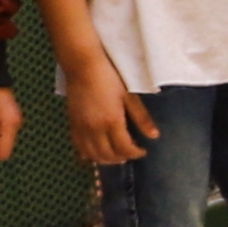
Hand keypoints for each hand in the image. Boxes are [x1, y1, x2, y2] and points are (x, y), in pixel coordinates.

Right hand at [61, 51, 153, 167]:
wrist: (83, 66)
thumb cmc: (109, 78)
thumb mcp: (130, 96)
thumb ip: (142, 118)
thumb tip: (154, 136)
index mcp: (112, 121)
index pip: (124, 149)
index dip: (136, 153)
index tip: (143, 151)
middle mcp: (95, 129)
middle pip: (108, 156)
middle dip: (122, 158)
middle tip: (131, 153)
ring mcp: (81, 128)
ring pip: (92, 155)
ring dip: (106, 160)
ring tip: (116, 155)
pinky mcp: (72, 124)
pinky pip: (79, 147)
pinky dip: (89, 154)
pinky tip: (97, 152)